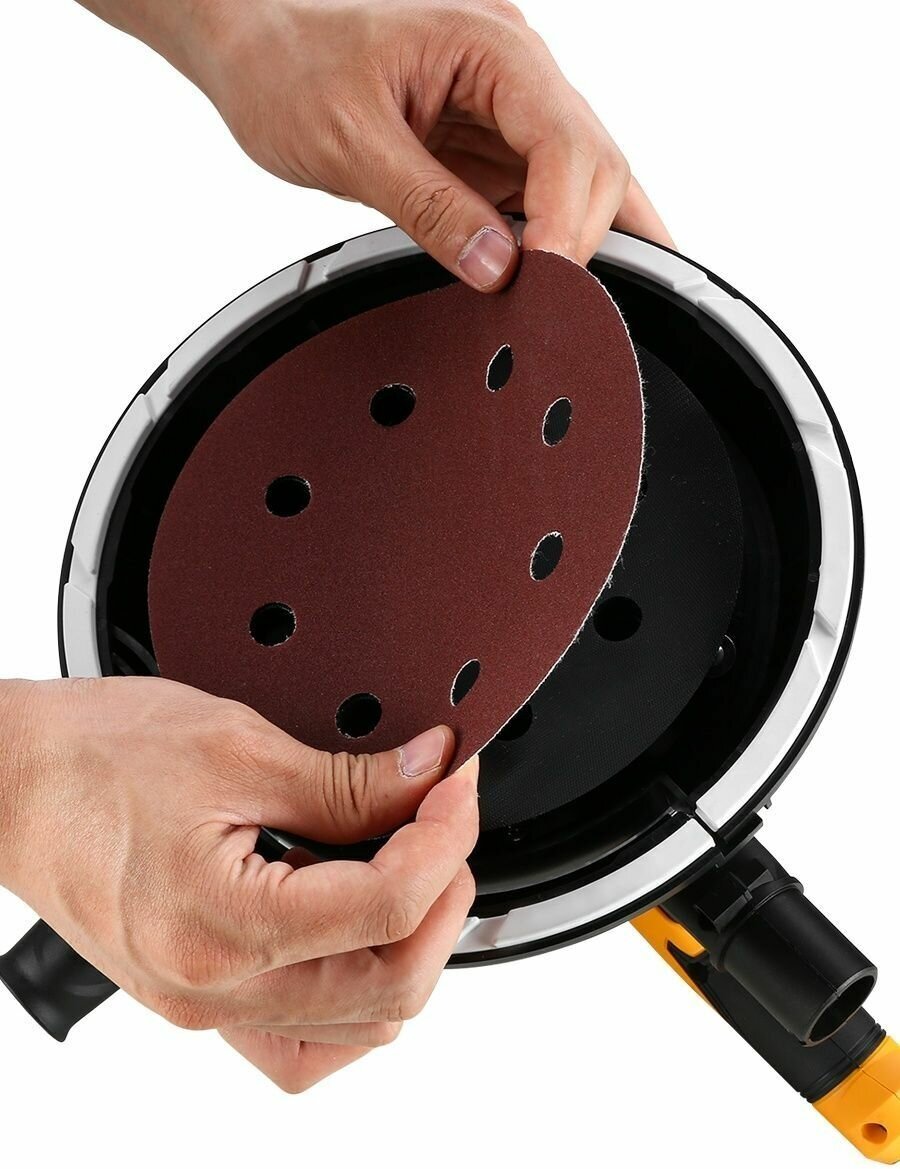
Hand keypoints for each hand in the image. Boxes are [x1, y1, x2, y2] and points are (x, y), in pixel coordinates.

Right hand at [0, 678, 477, 1091]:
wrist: (13, 781)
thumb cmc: (94, 757)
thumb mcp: (237, 746)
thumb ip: (349, 779)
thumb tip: (430, 773)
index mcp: (222, 926)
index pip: (387, 908)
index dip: (446, 836)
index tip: (456, 783)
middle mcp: (214, 990)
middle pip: (391, 983)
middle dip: (443, 894)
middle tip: (446, 820)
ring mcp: (206, 1006)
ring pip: (362, 1024)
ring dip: (411, 944)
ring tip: (414, 866)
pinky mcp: (200, 999)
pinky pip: (306, 1039)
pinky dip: (357, 992)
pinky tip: (361, 931)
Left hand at [79, 0, 672, 287]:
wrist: (255, 49)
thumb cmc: (288, 69)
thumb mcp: (350, 142)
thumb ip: (428, 207)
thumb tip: (497, 271)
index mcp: (490, 47)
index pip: (567, 140)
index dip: (567, 221)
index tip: (547, 284)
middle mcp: (515, 72)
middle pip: (594, 162)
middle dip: (582, 239)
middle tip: (555, 310)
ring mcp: (507, 109)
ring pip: (583, 181)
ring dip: (578, 243)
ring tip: (566, 305)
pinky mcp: (490, 146)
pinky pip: (542, 195)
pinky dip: (548, 241)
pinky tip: (546, 282)